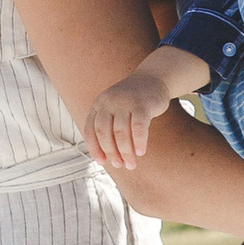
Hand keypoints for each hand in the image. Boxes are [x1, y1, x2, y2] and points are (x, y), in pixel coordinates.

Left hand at [87, 44, 208, 169]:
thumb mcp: (116, 110)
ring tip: (132, 164)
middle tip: (120, 165)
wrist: (153, 79)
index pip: (90, 129)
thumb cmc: (133, 102)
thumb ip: (109, 128)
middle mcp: (109, 102)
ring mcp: (125, 101)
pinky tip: (141, 152)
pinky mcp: (142, 103)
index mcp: (99, 105)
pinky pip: (139, 127)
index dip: (94, 148)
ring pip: (121, 132)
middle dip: (111, 152)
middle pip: (104, 132)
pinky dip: (139, 142)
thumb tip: (108, 158)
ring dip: (126, 151)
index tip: (103, 162)